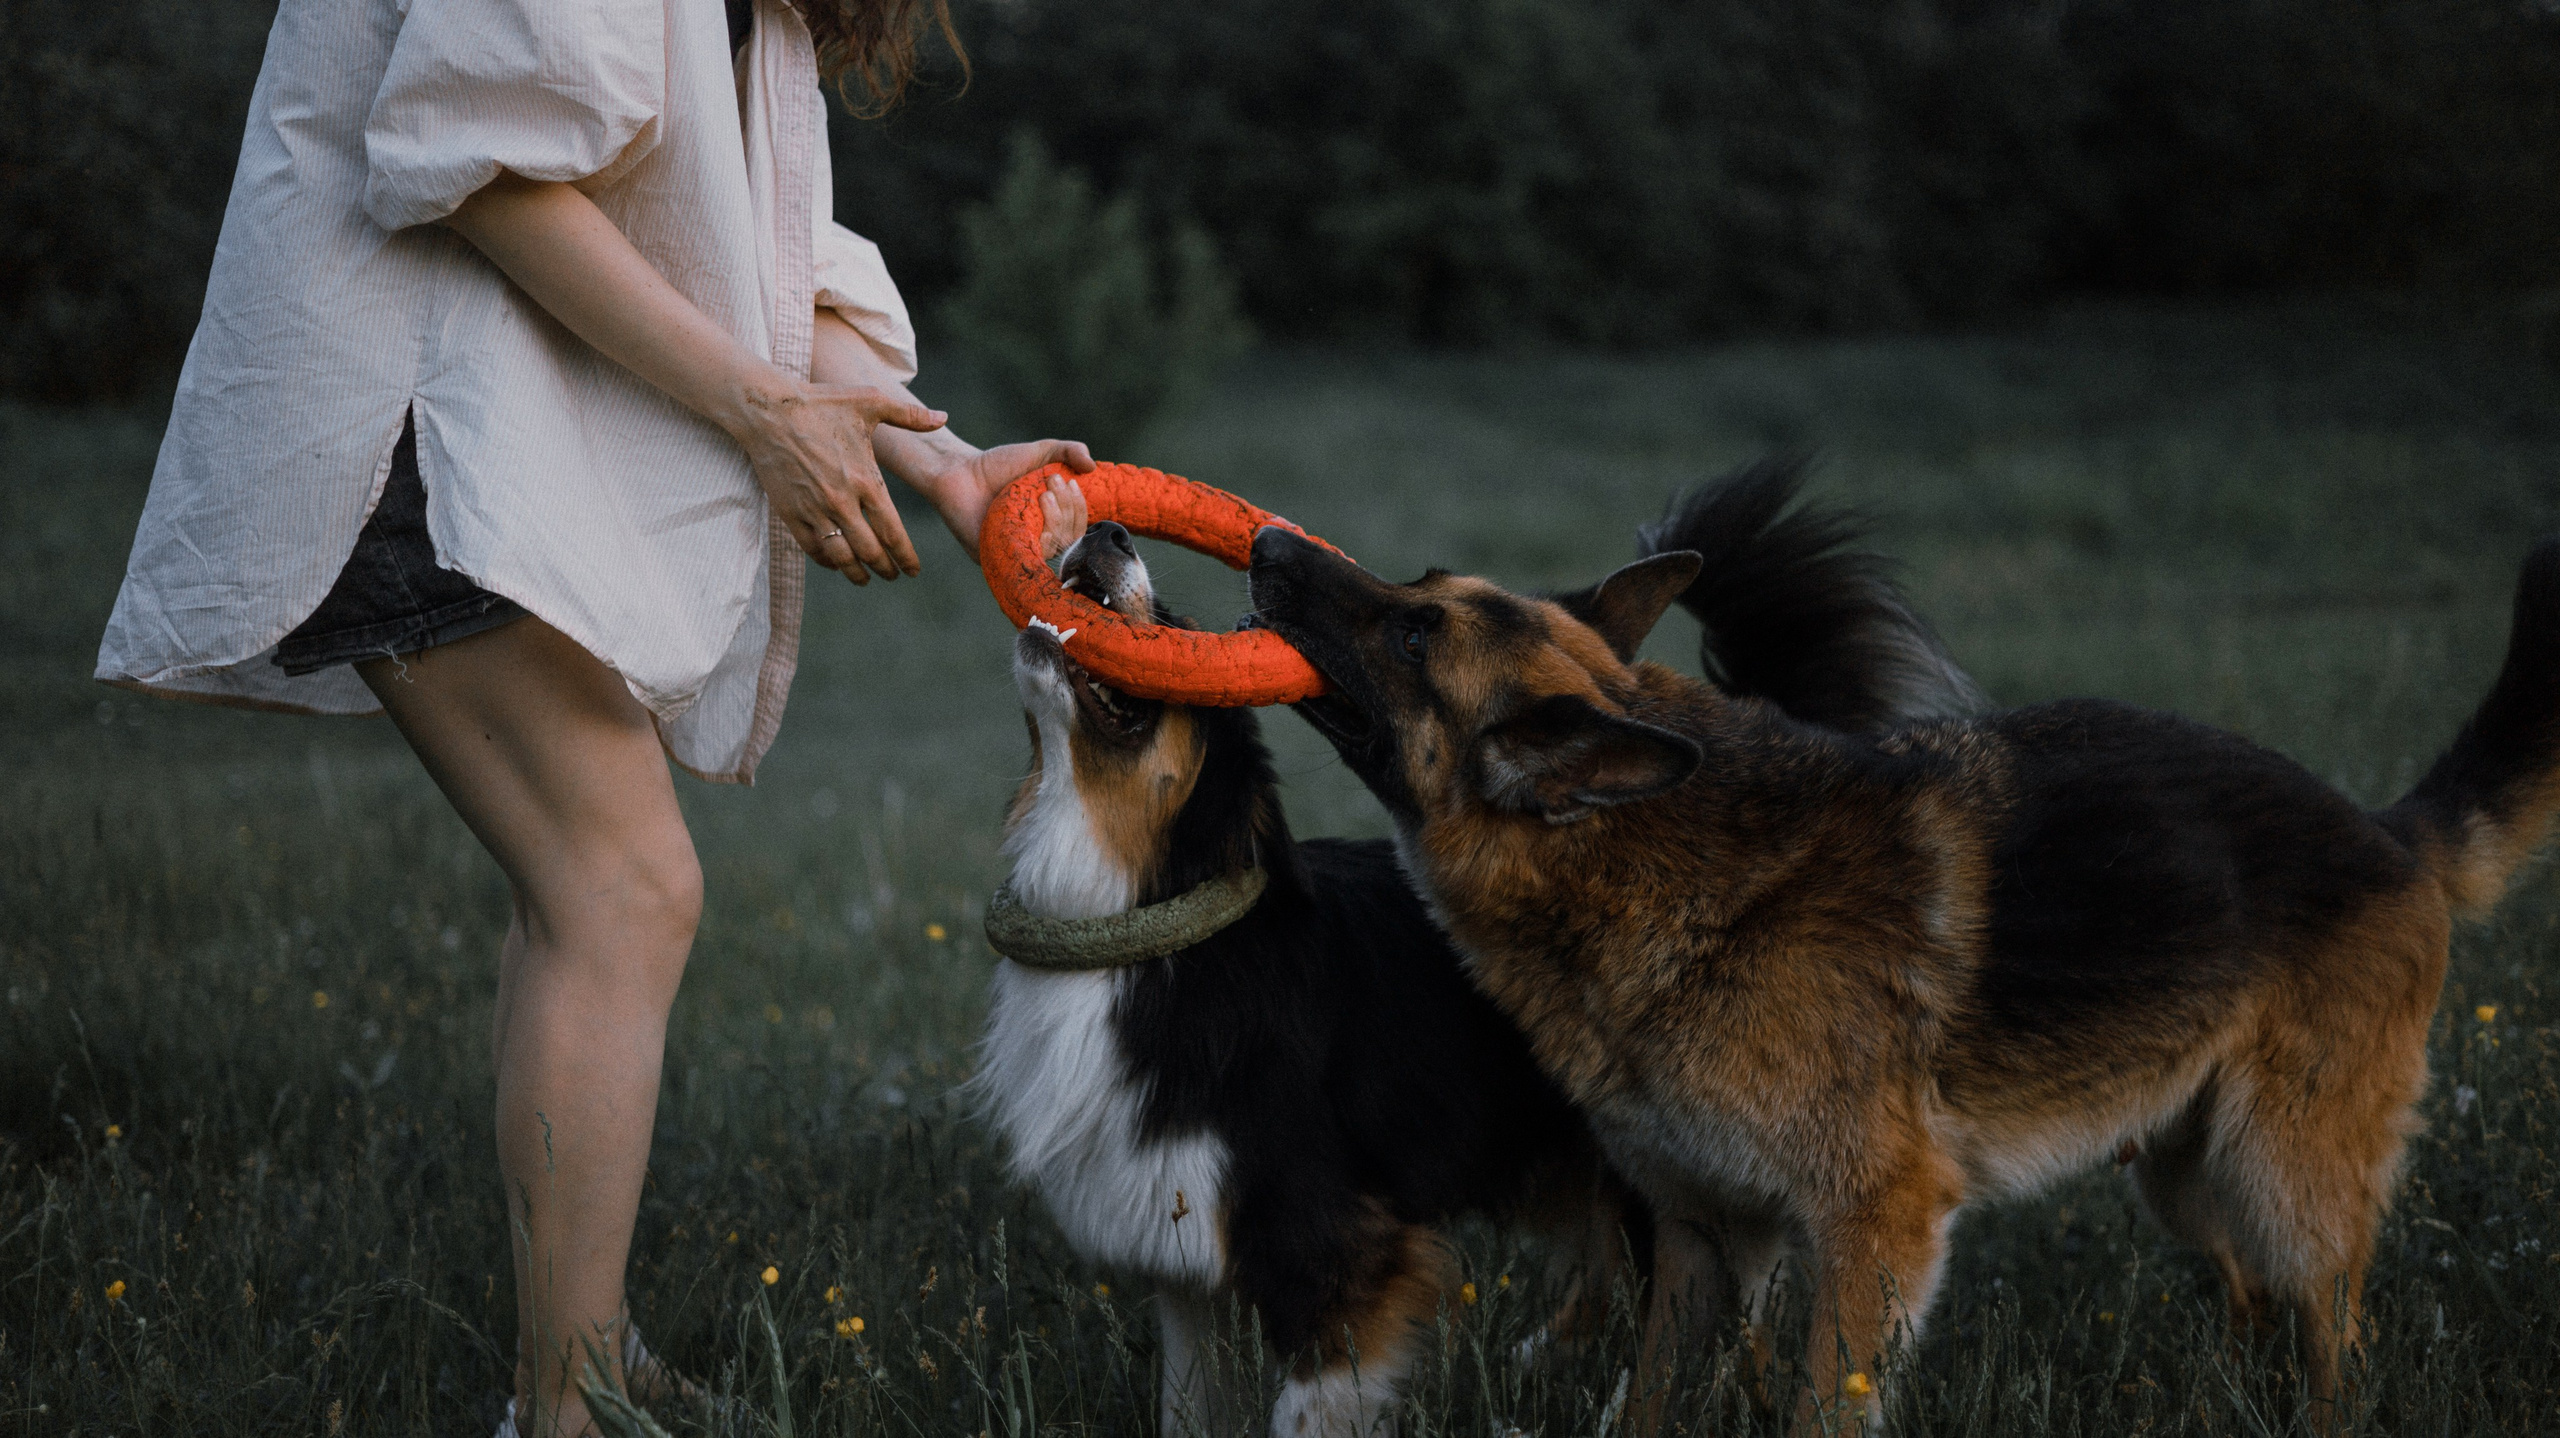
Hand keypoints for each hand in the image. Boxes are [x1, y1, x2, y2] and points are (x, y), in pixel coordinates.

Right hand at [725, 376, 947, 582]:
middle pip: (870, 551)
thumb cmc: (822, 403)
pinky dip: (826, 561)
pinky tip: (835, 563)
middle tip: (893, 576)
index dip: (905, 556)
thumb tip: (943, 418)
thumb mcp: (870, 402)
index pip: (892, 532)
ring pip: (841, 557)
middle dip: (885, 569)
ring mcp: (814, 509)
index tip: (913, 570)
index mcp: (866, 480)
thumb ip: (910, 416)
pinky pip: (812, 548)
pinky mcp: (790, 513)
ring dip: (856, 574)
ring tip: (865, 579)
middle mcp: (842, 501)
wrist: (769, 411)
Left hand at [923, 439, 1095, 560]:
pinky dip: (1032, 540)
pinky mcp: (996, 558)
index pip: (1077, 527)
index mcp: (1050, 521)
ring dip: (1054, 522)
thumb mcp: (1039, 453)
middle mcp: (1037, 540)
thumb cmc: (998, 465)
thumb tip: (1092, 466)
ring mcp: (1018, 551)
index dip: (1079, 508)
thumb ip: (1068, 451)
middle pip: (1067, 539)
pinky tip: (1032, 519)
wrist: (959, 471)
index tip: (1070, 482)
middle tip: (1052, 482)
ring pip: (1050, 549)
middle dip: (1067, 510)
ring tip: (1042, 494)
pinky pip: (1023, 559)